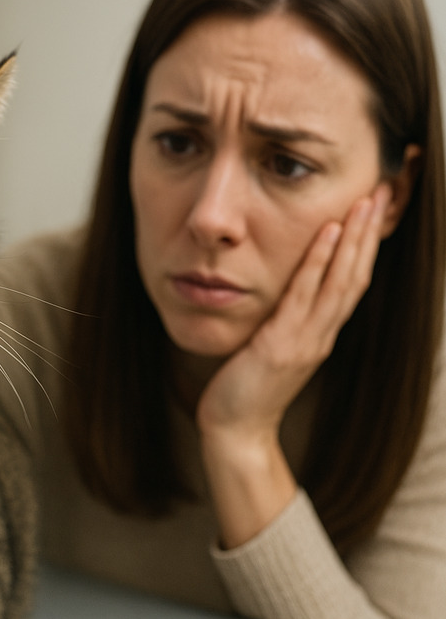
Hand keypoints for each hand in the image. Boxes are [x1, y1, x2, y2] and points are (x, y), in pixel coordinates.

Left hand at [198, 185, 390, 546]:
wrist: (235, 428)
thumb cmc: (246, 386)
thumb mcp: (271, 346)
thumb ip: (285, 321)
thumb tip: (287, 291)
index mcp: (320, 332)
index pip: (352, 280)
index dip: (366, 244)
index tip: (374, 207)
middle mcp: (322, 333)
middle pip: (357, 274)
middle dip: (370, 231)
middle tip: (383, 190)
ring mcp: (307, 339)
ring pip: (341, 281)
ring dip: (355, 238)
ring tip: (366, 200)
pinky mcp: (283, 345)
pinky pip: (305, 297)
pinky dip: (319, 263)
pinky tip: (328, 234)